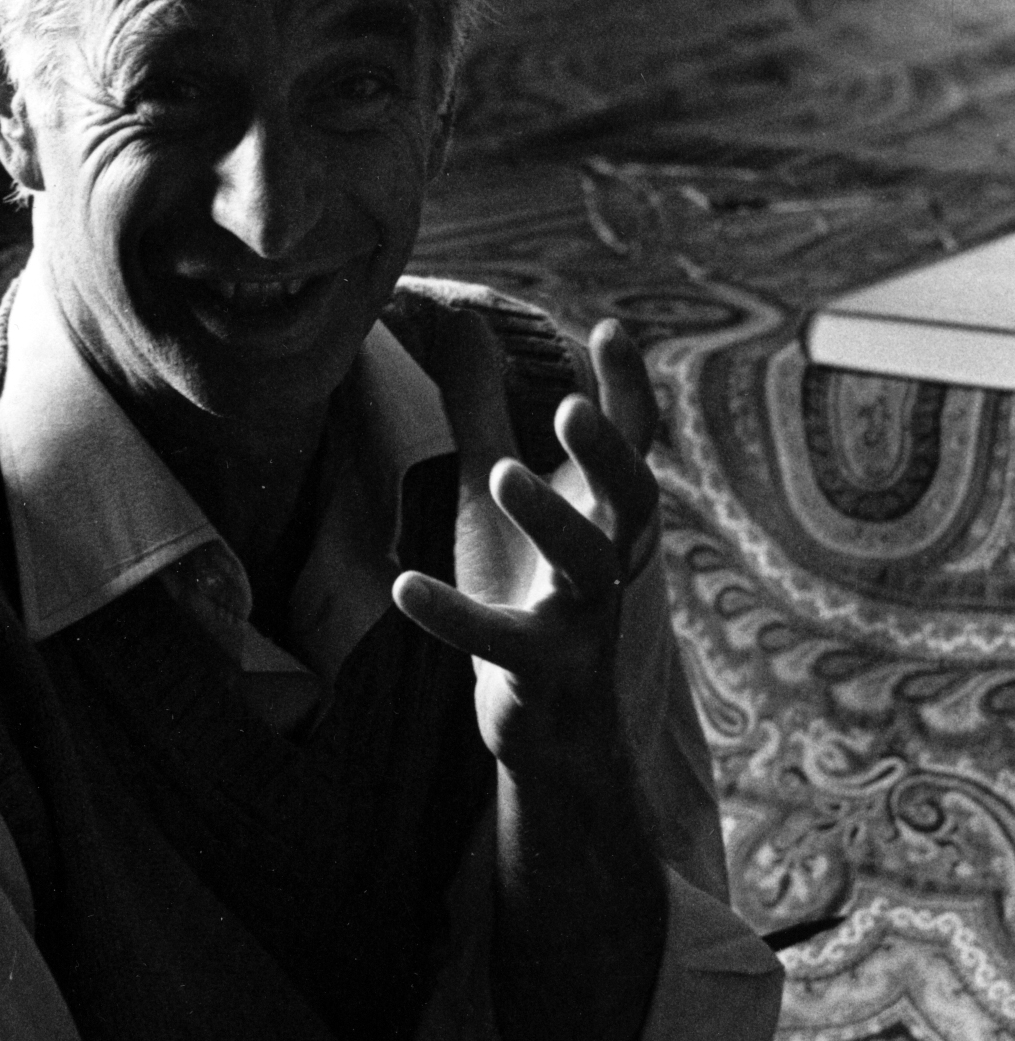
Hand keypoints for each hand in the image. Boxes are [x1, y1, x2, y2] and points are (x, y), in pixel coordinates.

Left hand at [393, 313, 667, 1040]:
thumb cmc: (524, 588)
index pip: (634, 443)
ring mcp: (583, 622)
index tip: (612, 327)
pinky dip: (455, 616)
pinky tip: (405, 586)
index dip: (630, 390)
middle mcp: (611, 564)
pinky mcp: (540, 673)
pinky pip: (502, 643)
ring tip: (498, 473)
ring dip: (549, 518)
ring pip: (589, 567)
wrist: (544, 723)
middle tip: (570, 403)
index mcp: (605, 515)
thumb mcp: (497, 491)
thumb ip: (483, 407)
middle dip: (610, 450)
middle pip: (635, 497)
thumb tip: (461, 317)